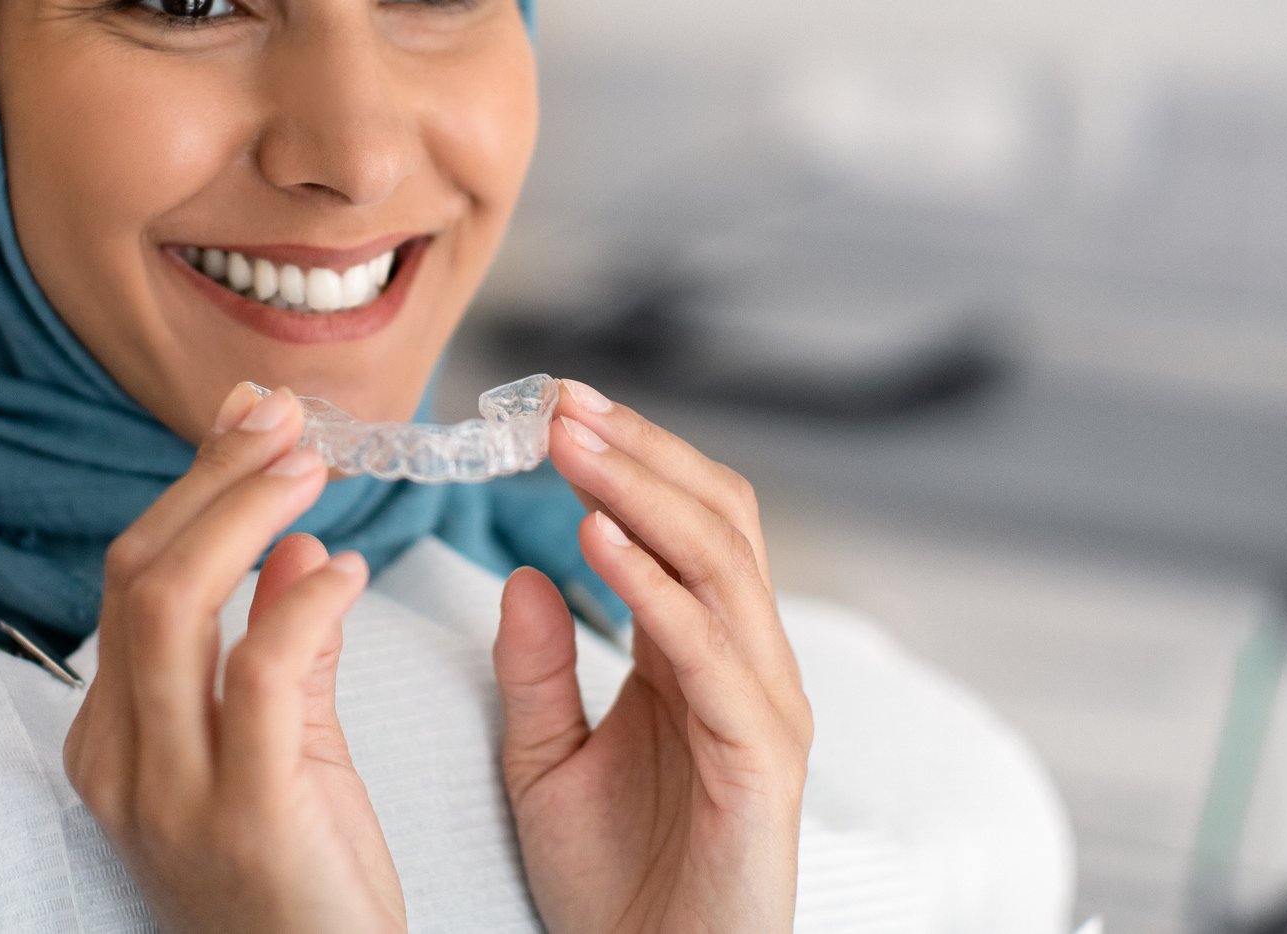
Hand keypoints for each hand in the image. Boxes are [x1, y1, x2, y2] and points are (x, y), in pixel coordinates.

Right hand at [64, 382, 405, 933]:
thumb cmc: (306, 881)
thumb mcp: (285, 749)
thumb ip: (279, 648)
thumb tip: (293, 546)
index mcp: (114, 736)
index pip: (134, 578)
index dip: (194, 488)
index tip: (255, 420)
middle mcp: (120, 758)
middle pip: (140, 574)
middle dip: (213, 478)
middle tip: (285, 420)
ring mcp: (169, 791)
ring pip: (171, 603)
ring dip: (245, 512)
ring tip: (313, 465)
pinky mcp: (244, 815)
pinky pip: (258, 674)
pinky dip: (302, 602)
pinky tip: (349, 570)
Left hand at [494, 381, 811, 933]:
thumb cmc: (613, 886)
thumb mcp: (544, 760)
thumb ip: (535, 668)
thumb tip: (522, 571)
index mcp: (699, 656)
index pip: (684, 522)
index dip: (627, 458)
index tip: (552, 406)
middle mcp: (746, 666)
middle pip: (717, 519)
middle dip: (639, 451)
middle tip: (561, 402)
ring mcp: (763, 708)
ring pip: (721, 563)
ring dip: (642, 492)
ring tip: (570, 444)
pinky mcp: (761, 760)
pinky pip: (710, 652)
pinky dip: (655, 587)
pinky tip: (595, 539)